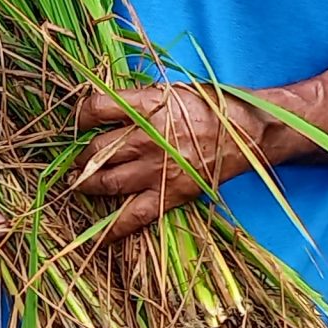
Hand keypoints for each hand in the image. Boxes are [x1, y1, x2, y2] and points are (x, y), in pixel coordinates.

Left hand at [71, 83, 267, 242]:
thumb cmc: (210, 106)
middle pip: (96, 150)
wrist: (247, 134)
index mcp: (148, 107)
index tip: (80, 122)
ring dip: (86, 185)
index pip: (97, 108)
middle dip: (81, 157)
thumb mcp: (173, 91)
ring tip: (81, 184)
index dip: (81, 116)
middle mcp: (147, 139)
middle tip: (79, 159)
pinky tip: (97, 236)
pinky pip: (131, 217)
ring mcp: (156, 171)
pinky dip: (111, 229)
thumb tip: (108, 109)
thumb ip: (140, 101)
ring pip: (105, 182)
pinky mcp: (168, 196)